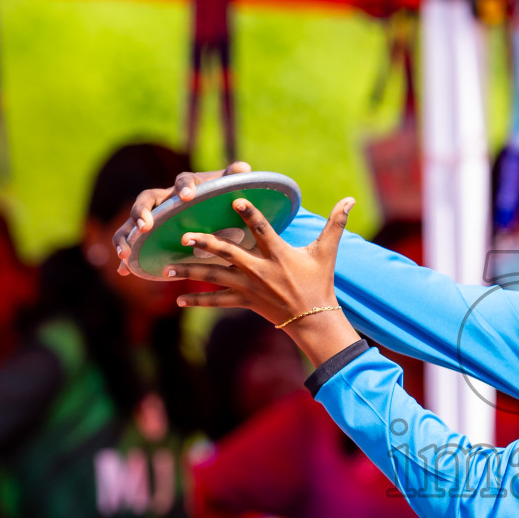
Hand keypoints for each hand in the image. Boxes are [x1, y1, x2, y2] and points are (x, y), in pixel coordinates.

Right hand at [113, 162, 251, 274]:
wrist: (213, 216)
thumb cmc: (220, 201)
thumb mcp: (228, 192)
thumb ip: (233, 181)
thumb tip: (244, 169)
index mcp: (187, 186)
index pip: (183, 180)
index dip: (184, 187)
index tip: (188, 196)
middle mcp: (164, 198)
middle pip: (146, 199)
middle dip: (143, 212)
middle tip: (146, 226)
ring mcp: (152, 216)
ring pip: (131, 222)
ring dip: (126, 236)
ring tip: (125, 254)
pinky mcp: (146, 235)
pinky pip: (130, 242)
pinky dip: (125, 256)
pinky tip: (123, 270)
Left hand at [163, 196, 360, 367]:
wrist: (313, 318)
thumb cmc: (320, 281)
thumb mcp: (327, 252)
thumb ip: (336, 224)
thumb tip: (351, 199)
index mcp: (279, 254)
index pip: (263, 230)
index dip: (250, 214)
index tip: (234, 199)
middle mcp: (260, 270)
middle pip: (229, 253)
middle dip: (205, 244)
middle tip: (183, 236)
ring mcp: (250, 287)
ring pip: (215, 277)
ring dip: (190, 271)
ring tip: (166, 267)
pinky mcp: (244, 301)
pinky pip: (217, 301)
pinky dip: (198, 300)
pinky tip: (178, 299)